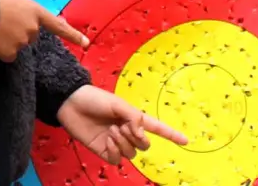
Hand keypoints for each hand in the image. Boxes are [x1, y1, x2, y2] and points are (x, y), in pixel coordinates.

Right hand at [0, 0, 88, 62]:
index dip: (73, 35)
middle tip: (5, 22)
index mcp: (37, 13)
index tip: (86, 43)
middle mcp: (33, 29)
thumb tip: (33, 25)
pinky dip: (1, 50)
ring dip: (9, 41)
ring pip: (19, 46)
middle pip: (31, 37)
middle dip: (21, 32)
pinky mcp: (11, 53)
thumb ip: (30, 15)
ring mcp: (23, 41)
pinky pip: (9, 55)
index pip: (58, 26)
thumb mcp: (19, 3)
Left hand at [56, 85, 188, 165]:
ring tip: (111, 130)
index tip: (186, 141)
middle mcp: (127, 132)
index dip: (172, 135)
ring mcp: (116, 143)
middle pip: (144, 146)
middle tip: (123, 126)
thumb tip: (142, 135)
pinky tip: (107, 140)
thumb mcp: (118, 104)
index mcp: (134, 118)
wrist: (71, 104)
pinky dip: (114, 151)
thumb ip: (134, 118)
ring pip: (131, 153)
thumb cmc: (95, 99)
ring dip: (123, 143)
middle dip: (136, 138)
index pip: (157, 128)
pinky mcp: (104, 151)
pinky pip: (117, 159)